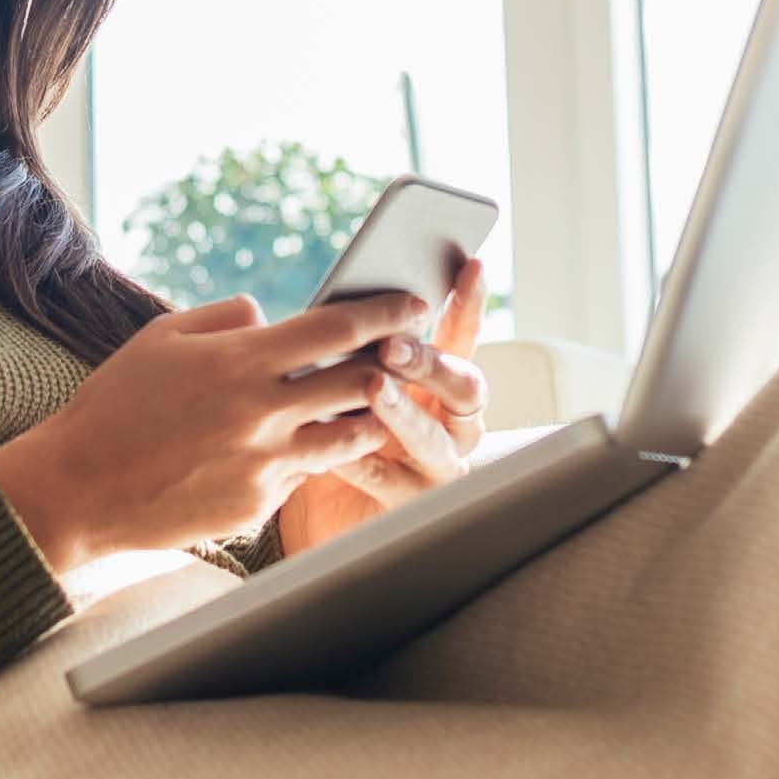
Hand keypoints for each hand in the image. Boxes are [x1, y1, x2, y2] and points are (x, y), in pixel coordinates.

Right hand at [0, 291, 431, 572]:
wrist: (77, 489)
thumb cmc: (115, 405)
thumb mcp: (162, 338)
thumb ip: (225, 318)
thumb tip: (270, 317)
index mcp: (240, 361)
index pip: (338, 327)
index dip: (386, 312)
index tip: (414, 304)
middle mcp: (262, 414)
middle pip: (361, 382)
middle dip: (392, 365)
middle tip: (406, 356)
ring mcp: (264, 467)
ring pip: (349, 437)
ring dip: (366, 418)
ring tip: (368, 405)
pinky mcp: (257, 508)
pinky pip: (301, 476)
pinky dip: (305, 459)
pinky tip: (294, 449)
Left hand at [277, 258, 491, 558]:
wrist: (310, 513)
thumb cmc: (330, 431)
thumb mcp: (337, 382)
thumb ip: (345, 348)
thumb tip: (333, 306)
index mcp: (440, 384)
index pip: (463, 337)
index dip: (468, 304)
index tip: (468, 265)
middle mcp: (453, 424)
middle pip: (465, 388)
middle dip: (431, 363)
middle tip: (393, 345)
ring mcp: (438, 468)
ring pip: (437, 438)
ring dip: (406, 412)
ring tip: (374, 389)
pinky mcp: (412, 508)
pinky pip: (391, 481)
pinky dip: (365, 460)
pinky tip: (339, 449)